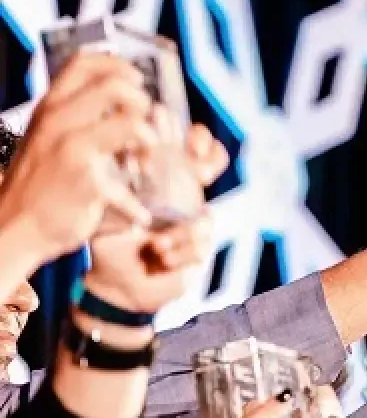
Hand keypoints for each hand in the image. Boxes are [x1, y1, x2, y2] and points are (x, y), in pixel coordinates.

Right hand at [0, 53, 156, 261]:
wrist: (13, 227)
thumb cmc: (36, 184)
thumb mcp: (47, 138)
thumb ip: (74, 117)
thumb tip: (117, 102)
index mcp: (50, 108)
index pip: (83, 63)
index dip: (119, 66)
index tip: (137, 81)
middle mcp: (58, 121)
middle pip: (115, 86)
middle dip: (143, 103)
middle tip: (146, 127)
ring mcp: (72, 149)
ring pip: (132, 124)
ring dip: (152, 142)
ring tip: (146, 162)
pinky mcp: (88, 182)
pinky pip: (131, 186)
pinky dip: (138, 205)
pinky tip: (136, 214)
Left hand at [85, 123, 224, 312]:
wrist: (119, 282)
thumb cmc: (109, 237)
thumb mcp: (104, 202)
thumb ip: (114, 176)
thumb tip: (120, 145)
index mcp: (160, 174)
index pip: (183, 140)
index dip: (191, 134)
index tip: (184, 141)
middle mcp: (181, 191)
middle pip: (211, 160)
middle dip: (210, 158)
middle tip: (198, 169)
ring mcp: (193, 219)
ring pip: (206, 213)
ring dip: (181, 231)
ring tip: (156, 243)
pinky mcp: (199, 247)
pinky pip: (201, 244)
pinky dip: (180, 252)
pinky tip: (161, 258)